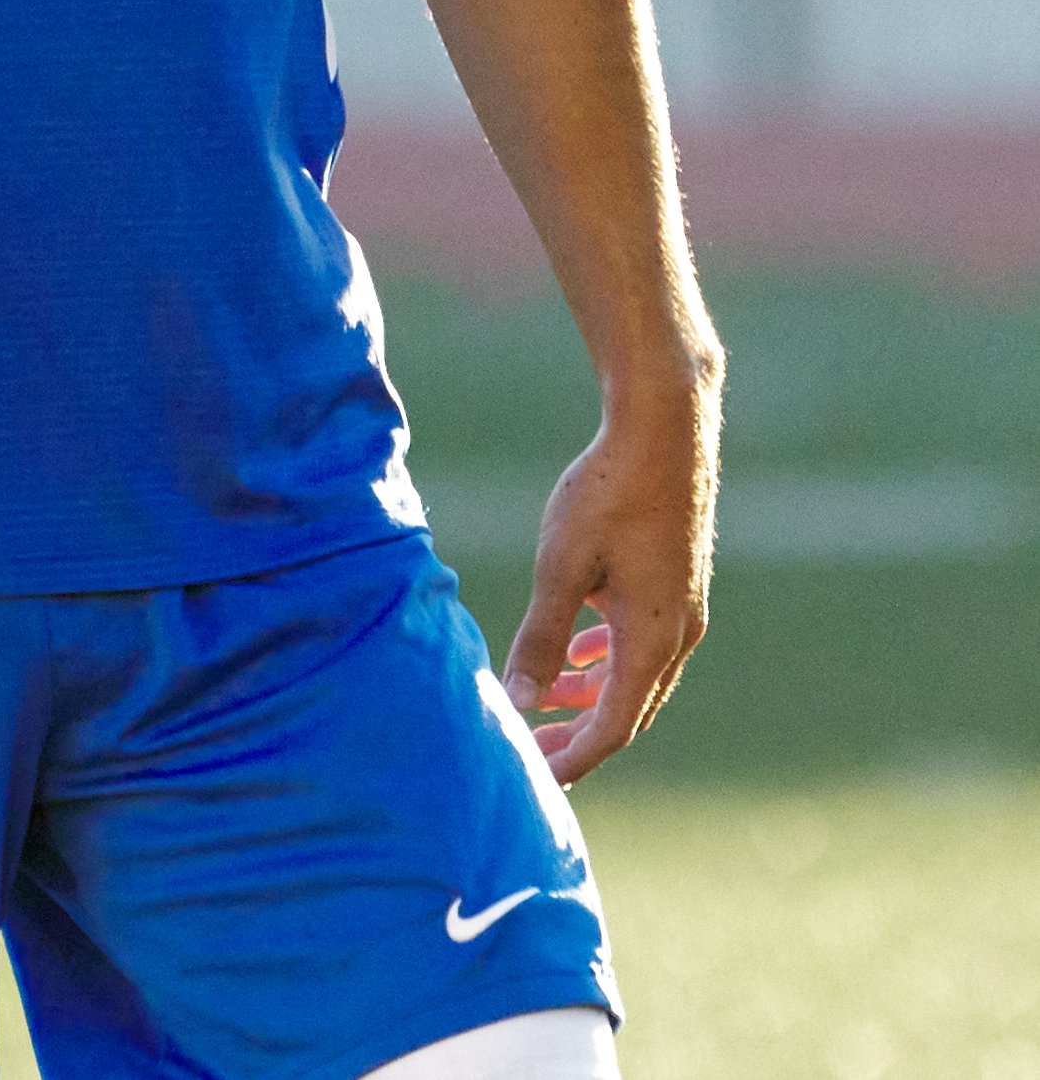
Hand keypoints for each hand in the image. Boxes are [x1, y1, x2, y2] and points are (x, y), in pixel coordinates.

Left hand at [502, 394, 717, 784]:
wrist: (665, 431)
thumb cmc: (609, 493)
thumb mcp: (562, 565)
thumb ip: (542, 636)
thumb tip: (522, 698)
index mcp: (652, 640)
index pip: (613, 727)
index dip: (574, 757)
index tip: (536, 775)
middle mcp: (678, 635)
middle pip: (629, 709)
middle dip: (580, 735)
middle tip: (533, 750)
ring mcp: (683, 608)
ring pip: (637, 675)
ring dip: (593, 695)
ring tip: (547, 704)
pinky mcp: (677, 582)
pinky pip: (644, 641)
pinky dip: (610, 657)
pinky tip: (582, 649)